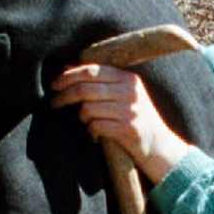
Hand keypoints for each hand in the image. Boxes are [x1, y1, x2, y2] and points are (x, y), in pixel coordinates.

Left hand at [48, 64, 190, 183]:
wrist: (159, 145)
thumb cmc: (136, 118)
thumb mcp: (123, 94)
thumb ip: (100, 81)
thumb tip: (67, 67)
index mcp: (128, 78)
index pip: (91, 70)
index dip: (69, 76)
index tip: (54, 84)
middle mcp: (130, 91)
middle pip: (85, 89)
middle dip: (65, 96)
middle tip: (54, 103)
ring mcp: (130, 110)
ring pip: (88, 108)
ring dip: (83, 118)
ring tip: (89, 122)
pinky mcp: (128, 128)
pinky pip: (96, 126)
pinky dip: (92, 131)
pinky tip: (97, 135)